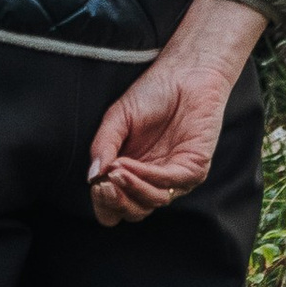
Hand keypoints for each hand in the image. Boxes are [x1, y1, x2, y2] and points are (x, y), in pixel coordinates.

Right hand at [84, 0, 267, 229]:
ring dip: (130, 189)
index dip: (103, 203)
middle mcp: (151, 180)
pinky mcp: (193, 170)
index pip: (115, 205)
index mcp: (130, 172)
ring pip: (150, 203)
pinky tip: (131, 164)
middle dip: (115, 202)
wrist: (185, 74)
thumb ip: (103, 147)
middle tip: (104, 183)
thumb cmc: (151, 94)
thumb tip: (92, 177)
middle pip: (132, 212)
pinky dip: (147, 177)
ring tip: (116, 169)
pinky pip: (169, 184)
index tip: (96, 183)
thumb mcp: (116, 119)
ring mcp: (173, 178)